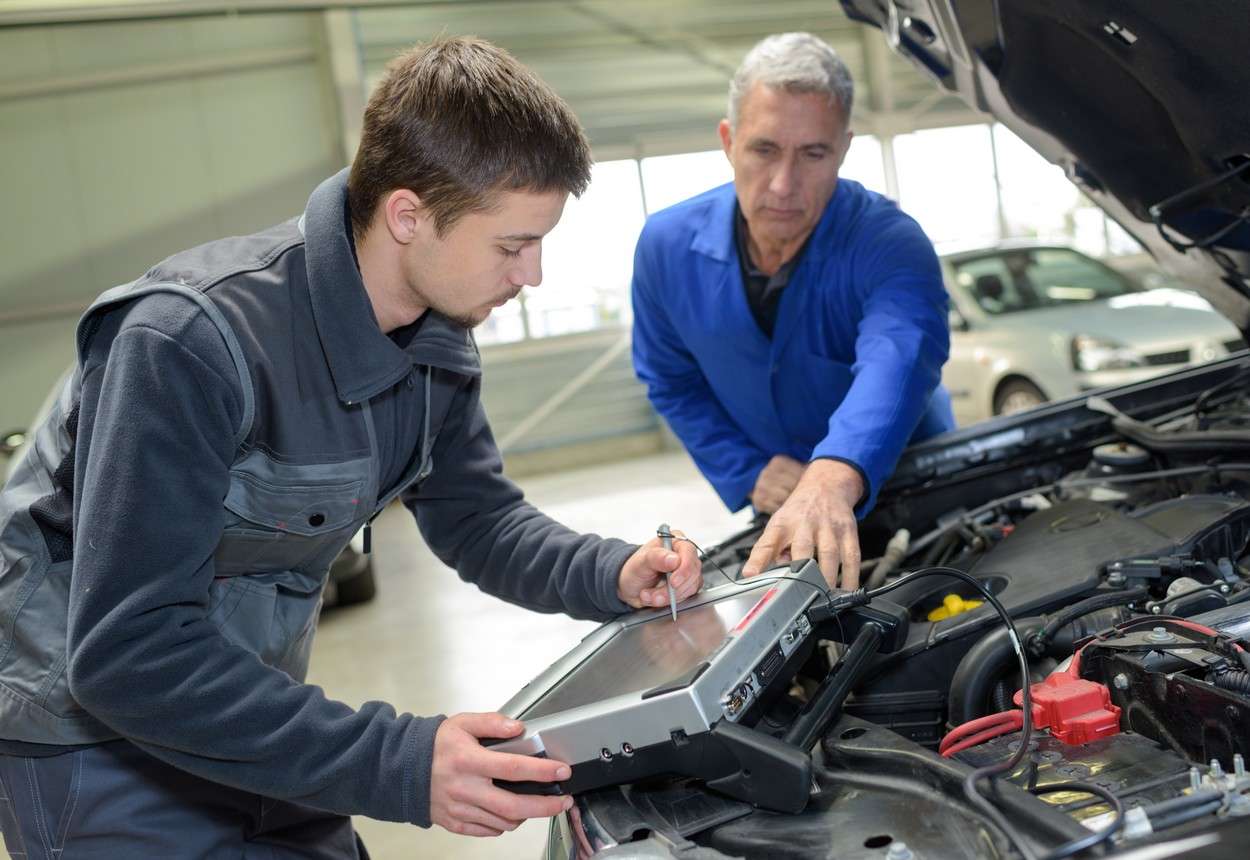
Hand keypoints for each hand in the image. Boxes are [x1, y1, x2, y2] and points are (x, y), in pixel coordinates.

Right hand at [430, 712, 572, 836]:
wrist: (403, 768)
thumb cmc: (436, 746)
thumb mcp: (462, 723)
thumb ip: (492, 722)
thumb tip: (517, 727)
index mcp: (468, 760)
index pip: (513, 767)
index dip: (541, 771)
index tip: (561, 771)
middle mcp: (465, 788)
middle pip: (513, 805)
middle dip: (545, 806)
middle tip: (563, 801)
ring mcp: (460, 809)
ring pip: (504, 821)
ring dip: (526, 815)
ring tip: (537, 803)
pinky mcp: (455, 823)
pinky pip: (488, 831)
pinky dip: (504, 824)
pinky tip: (510, 811)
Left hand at [617, 528, 702, 609]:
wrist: (630, 585)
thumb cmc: (635, 569)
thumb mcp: (640, 561)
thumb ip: (656, 557)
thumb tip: (674, 559)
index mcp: (675, 541)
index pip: (689, 551)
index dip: (684, 568)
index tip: (673, 582)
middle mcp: (684, 555)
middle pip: (692, 572)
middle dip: (672, 589)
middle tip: (655, 595)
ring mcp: (687, 572)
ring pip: (689, 587)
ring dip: (668, 597)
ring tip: (650, 596)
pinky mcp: (687, 587)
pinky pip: (686, 597)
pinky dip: (670, 601)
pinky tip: (656, 599)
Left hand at [741, 459, 863, 588]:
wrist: (826, 485)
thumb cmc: (799, 512)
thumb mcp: (778, 526)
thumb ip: (773, 551)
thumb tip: (772, 574)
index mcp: (783, 524)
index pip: (767, 542)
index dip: (758, 560)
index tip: (750, 574)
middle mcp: (805, 524)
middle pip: (802, 548)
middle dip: (802, 571)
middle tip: (800, 593)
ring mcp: (828, 527)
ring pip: (830, 554)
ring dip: (827, 578)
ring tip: (825, 597)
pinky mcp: (848, 531)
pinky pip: (851, 557)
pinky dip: (851, 576)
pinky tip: (847, 589)